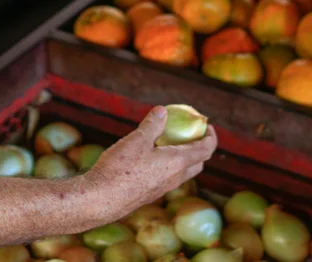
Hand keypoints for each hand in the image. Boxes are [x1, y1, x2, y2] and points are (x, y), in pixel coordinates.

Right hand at [85, 106, 217, 219]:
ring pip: (182, 174)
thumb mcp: (137, 140)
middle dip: (199, 149)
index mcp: (177, 163)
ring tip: (169, 144)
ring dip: (183, 159)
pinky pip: (167, 179)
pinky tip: (149, 158)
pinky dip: (168, 167)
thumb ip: (152, 124)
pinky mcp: (149, 195)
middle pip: (198, 164)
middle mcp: (175, 179)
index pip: (206, 150)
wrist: (101, 200)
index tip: (207, 126)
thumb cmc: (120, 168)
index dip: (211, 137)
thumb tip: (163, 111)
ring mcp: (162, 189)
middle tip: (190, 135)